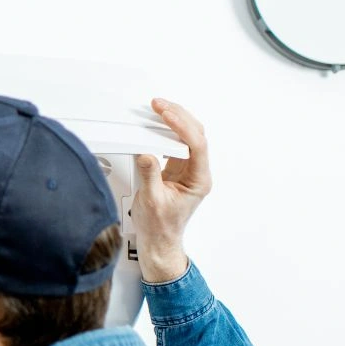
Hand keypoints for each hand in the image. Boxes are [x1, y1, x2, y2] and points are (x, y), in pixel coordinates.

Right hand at [133, 98, 210, 282]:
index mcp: (198, 180)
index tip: (166, 114)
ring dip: (174, 120)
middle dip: (178, 116)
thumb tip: (146, 153)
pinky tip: (156, 125)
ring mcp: (188, 170)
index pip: (196, 144)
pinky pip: (175, 143)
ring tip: (158, 109)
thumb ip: (150, 175)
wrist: (159, 241)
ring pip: (187, 136)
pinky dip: (166, 131)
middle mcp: (197, 173)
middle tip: (159, 104)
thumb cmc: (160, 227)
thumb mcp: (151, 200)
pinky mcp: (177, 169)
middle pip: (195, 135)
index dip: (181, 126)